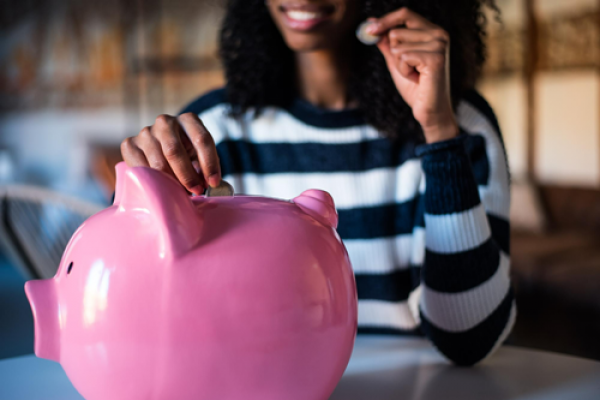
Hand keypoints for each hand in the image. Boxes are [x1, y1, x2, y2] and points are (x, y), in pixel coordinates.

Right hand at [121, 113, 220, 194]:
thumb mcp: (199, 155)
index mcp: (188, 120)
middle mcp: (165, 122)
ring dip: (171, 182)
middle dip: (187, 176)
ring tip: (180, 193)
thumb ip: (204, 166)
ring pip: (157, 163)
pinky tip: (161, 189)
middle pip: (174, 151)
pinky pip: (141, 169)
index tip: (213, 182)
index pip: (202, 139)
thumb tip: (207, 185)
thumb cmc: (187, 154)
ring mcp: (145, 132)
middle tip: (196, 191)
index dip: (209, 163)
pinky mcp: (130, 144)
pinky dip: (153, 183)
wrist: (159, 149)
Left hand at [368, 8, 458, 142]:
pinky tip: (417, 79)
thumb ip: (386, 43)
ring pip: (398, 46)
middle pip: (396, 31)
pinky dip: (404, 71)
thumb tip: (371, 23)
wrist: (428, 110)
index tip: (369, 29)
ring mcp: (439, 44)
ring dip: (400, 65)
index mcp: (432, 31)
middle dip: (394, 54)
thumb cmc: (415, 87)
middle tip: (410, 69)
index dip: (385, 20)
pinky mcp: (435, 57)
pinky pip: (403, 57)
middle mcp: (439, 34)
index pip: (405, 14)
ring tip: (415, 75)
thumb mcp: (396, 61)